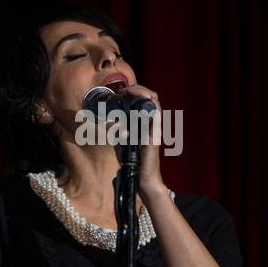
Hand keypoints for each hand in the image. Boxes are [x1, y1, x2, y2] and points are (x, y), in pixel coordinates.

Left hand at [115, 85, 165, 202]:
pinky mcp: (155, 136)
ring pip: (154, 103)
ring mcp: (154, 129)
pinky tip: (139, 105)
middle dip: (137, 89)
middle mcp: (151, 123)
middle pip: (150, 98)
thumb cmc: (133, 160)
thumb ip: (120, 130)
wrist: (140, 177)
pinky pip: (156, 117)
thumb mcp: (123, 141)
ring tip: (130, 91)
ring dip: (142, 94)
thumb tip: (111, 120)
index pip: (143, 101)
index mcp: (144, 122)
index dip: (133, 92)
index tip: (120, 91)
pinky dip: (149, 107)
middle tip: (124, 90)